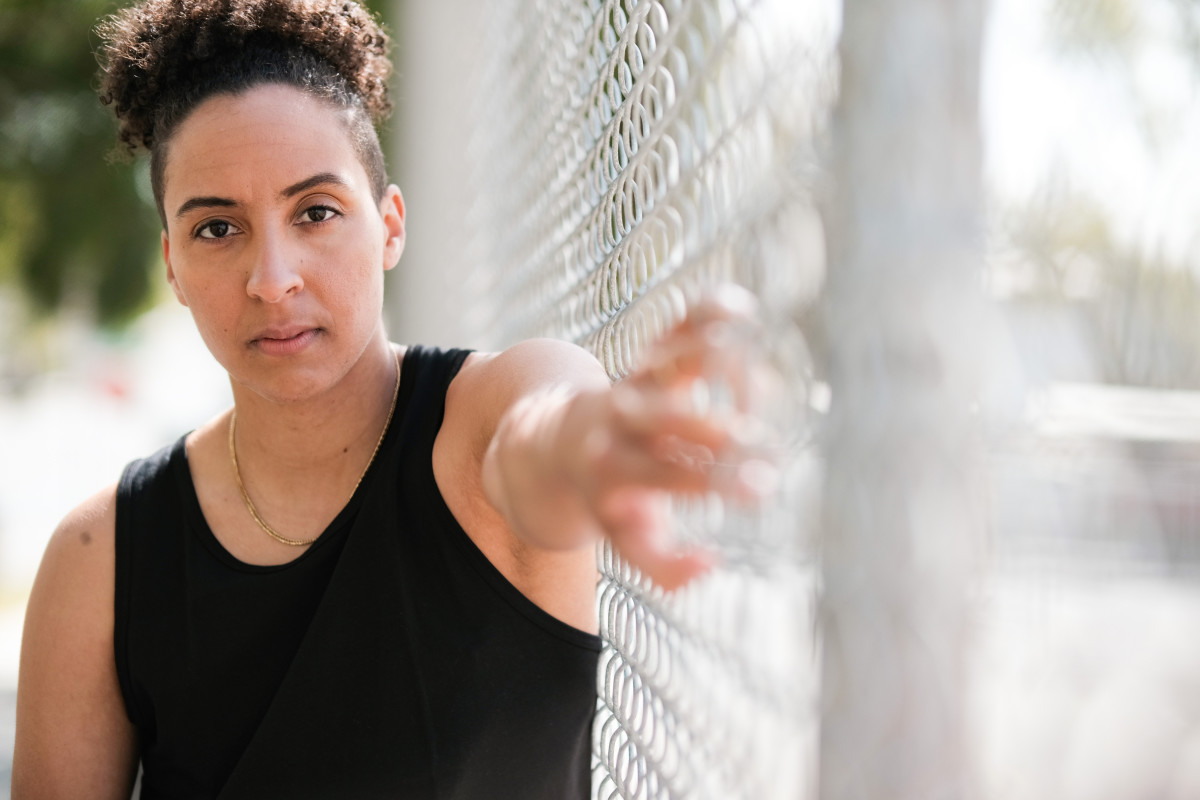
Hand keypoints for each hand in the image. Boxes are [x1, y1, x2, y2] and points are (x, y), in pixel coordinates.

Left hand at [569, 285, 780, 590]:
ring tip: (766, 385)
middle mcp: (622, 421)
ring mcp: (636, 383)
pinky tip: (743, 306)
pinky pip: (678, 328)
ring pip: (670, 364)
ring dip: (715, 369)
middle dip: (718, 430)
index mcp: (615, 468)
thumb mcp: (624, 542)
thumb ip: (664, 567)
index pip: (663, 474)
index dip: (709, 477)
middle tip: (769, 447)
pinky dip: (706, 314)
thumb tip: (712, 563)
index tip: (761, 489)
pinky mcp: (651, 357)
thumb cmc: (610, 499)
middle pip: (667, 418)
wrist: (558, 442)